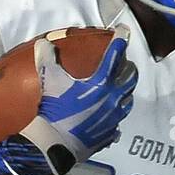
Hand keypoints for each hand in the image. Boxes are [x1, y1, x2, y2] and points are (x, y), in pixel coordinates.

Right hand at [21, 26, 136, 174]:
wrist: (55, 144)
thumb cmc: (54, 109)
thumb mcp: (49, 79)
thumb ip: (47, 57)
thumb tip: (44, 43)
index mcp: (101, 82)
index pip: (115, 55)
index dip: (120, 39)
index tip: (124, 31)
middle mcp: (113, 99)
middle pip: (130, 78)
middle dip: (129, 68)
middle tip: (124, 64)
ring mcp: (114, 118)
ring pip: (128, 101)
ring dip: (125, 92)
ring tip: (120, 89)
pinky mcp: (109, 134)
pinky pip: (118, 123)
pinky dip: (115, 116)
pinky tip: (110, 116)